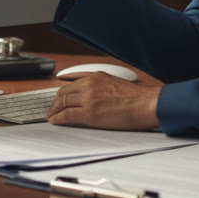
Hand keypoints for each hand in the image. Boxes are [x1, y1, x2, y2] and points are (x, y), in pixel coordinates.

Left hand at [45, 72, 161, 130]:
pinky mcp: (89, 112)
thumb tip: (93, 99)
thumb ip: (101, 88)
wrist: (147, 104)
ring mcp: (88, 98)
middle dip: (55, 103)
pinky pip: (66, 115)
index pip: (71, 84)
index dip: (62, 94)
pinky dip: (58, 118)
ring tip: (51, 117)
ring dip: (54, 111)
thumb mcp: (115, 85)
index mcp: (97, 76)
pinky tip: (55, 121)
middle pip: (63, 93)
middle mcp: (90, 84)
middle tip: (52, 110)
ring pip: (62, 103)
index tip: (58, 100)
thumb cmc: (137, 99)